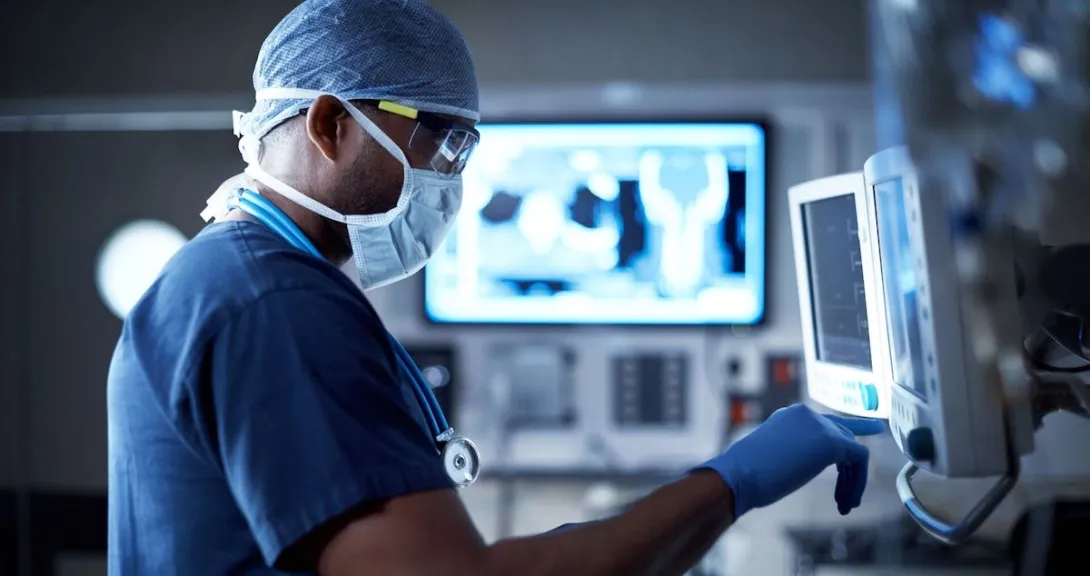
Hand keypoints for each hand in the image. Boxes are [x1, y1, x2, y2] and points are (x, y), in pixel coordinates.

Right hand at [695, 403, 886, 517]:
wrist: (739, 475)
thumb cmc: (747, 475)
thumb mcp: (774, 456)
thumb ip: (794, 453)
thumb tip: (802, 464)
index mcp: (790, 417)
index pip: (826, 423)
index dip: (848, 434)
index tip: (870, 432)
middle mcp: (806, 414)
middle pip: (843, 437)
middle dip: (849, 470)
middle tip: (847, 498)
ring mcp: (819, 425)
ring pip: (852, 450)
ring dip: (852, 481)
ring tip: (845, 505)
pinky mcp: (830, 441)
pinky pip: (859, 458)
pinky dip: (857, 482)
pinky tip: (847, 501)